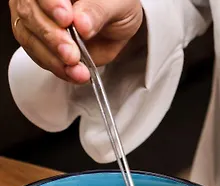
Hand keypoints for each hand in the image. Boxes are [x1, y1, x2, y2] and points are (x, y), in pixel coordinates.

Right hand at [9, 0, 143, 82]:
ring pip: (29, 37)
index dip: (50, 4)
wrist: (118, 24)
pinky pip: (39, 56)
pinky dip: (57, 68)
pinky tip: (73, 73)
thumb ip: (97, 11)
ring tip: (77, 70)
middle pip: (30, 14)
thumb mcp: (115, 6)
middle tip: (72, 53)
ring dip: (53, 58)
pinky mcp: (40, 42)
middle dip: (52, 37)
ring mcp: (36, 18)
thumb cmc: (115, 7)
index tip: (66, 19)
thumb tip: (82, 24)